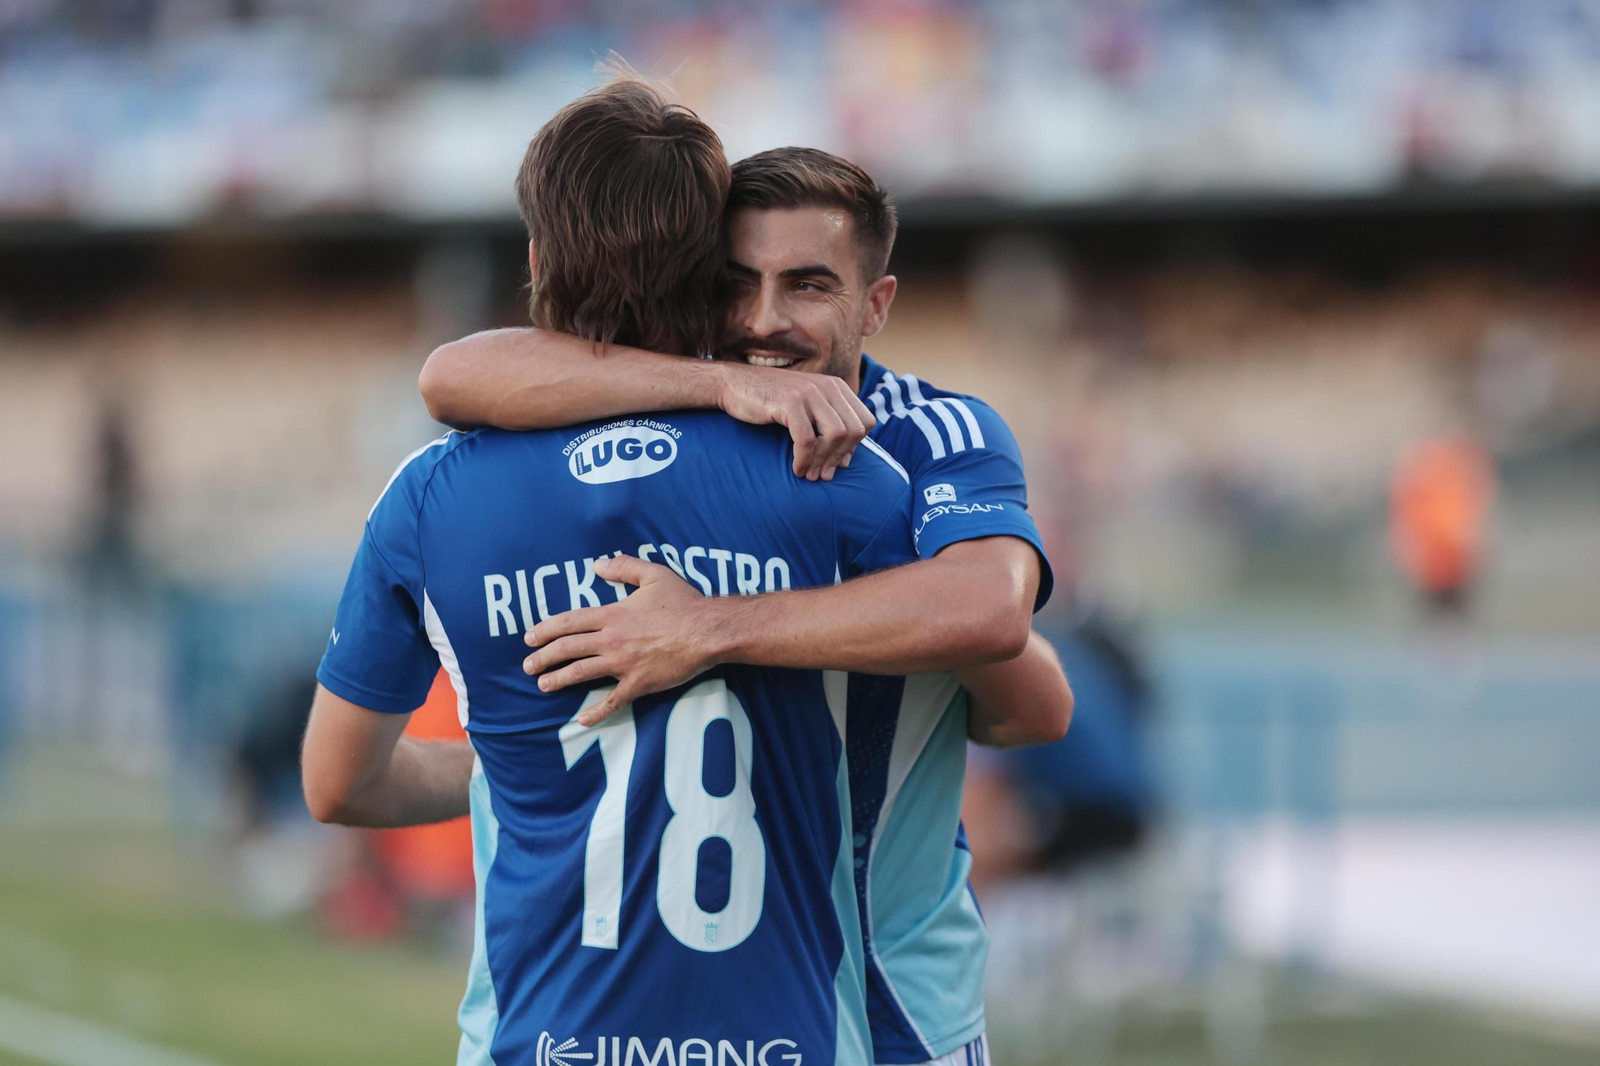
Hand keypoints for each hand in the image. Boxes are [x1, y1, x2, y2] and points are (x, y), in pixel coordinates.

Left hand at [523, 556, 723, 725]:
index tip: (529, 638)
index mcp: (612, 615)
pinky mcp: (638, 684)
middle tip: (528, 665)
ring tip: (543, 685)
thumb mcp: (654, 575)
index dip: (545, 630)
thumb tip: (598, 565)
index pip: (569, 622)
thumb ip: (624, 567)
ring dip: (558, 680)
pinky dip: (596, 712)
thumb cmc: (683, 603)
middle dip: (543, 658)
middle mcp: (611, 640)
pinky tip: (582, 719)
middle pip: (567, 649)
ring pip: (580, 673)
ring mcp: (623, 664)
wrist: (707, 632)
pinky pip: (612, 701)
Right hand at [714, 363, 874, 480]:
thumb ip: (828, 427)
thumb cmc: (770, 402)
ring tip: (810, 475)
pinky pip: (807, 439)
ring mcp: (809, 392)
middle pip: (854, 430)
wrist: (734, 384)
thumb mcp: (806, 409)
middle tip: (823, 475)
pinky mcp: (790, 402)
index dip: (855, 447)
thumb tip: (846, 461)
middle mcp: (827, 386)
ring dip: (823, 461)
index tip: (837, 463)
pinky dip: (804, 459)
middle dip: (839, 458)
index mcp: (836, 387)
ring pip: (835, 435)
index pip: (865, 421)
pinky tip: (796, 468)